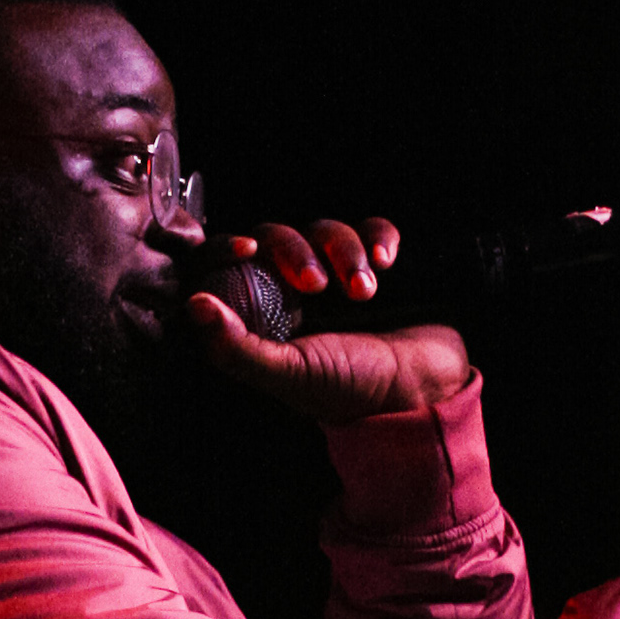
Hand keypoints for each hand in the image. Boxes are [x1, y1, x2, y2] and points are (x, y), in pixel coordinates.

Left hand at [185, 218, 471, 421]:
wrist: (425, 391)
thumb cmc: (352, 390)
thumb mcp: (289, 374)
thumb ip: (238, 347)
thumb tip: (194, 305)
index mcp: (264, 316)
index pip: (227, 266)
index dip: (228, 248)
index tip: (247, 250)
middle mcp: (296, 292)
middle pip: (276, 237)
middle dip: (294, 251)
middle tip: (318, 286)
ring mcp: (339, 274)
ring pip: (325, 230)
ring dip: (344, 252)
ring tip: (366, 294)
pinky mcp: (379, 263)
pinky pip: (373, 227)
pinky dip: (379, 237)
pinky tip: (386, 263)